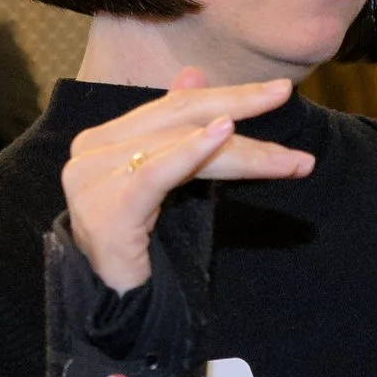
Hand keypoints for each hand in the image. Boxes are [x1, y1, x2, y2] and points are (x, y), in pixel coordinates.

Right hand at [63, 69, 313, 291]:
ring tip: (287, 155)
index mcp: (102, 139)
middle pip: (176, 119)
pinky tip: (223, 133)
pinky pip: (155, 173)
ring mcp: (91, 180)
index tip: (277, 90)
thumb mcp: (167, 178)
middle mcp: (89, 152)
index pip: (172, 108)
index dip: (225, 95)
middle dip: (237, 108)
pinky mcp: (105, 210)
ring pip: (177, 146)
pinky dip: (192, 151)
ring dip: (241, 150)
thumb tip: (193, 73)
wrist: (116, 303)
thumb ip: (175, 129)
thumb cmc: (143, 244)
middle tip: (284, 95)